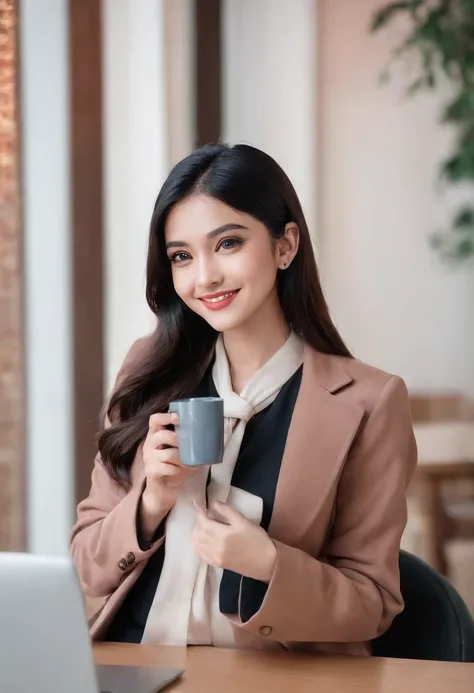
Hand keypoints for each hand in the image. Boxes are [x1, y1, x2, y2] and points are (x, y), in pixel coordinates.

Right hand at [139, 413, 197, 539]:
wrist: (165, 489)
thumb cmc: (176, 466)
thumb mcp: (184, 452)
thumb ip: (193, 443)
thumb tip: (217, 434)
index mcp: (156, 435)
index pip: (155, 420)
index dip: (166, 416)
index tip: (179, 418)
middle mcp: (149, 444)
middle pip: (160, 436)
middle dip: (177, 439)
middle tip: (189, 444)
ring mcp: (148, 458)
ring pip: (166, 454)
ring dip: (180, 459)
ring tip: (188, 463)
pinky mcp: (150, 472)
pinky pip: (164, 468)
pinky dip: (175, 470)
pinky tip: (179, 471)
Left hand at [192, 501, 276, 582]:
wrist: (266, 562)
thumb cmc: (257, 539)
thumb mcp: (244, 521)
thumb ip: (227, 511)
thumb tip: (213, 504)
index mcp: (223, 535)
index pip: (203, 522)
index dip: (200, 513)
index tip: (201, 506)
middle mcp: (216, 547)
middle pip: (198, 533)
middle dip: (199, 523)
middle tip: (205, 516)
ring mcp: (216, 557)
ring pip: (197, 544)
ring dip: (196, 534)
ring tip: (203, 527)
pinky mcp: (217, 564)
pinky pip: (201, 555)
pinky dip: (198, 546)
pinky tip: (203, 540)